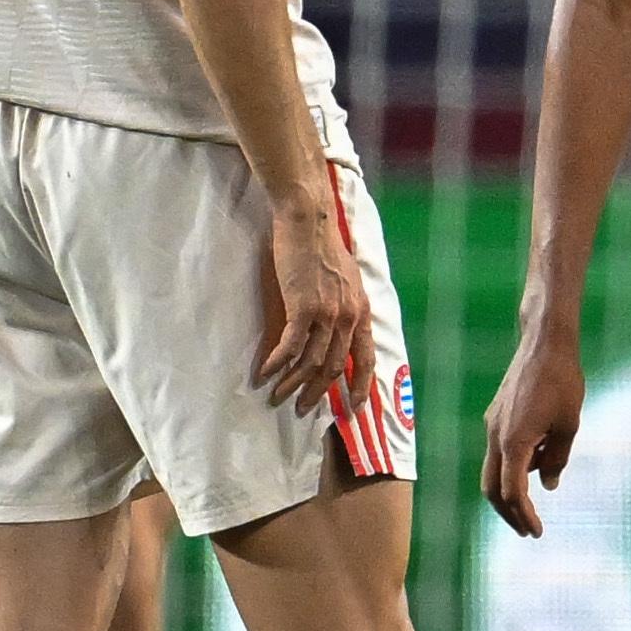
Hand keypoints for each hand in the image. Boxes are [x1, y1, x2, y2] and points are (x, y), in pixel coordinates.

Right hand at [257, 189, 371, 411]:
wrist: (309, 221)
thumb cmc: (321, 248)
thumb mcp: (342, 282)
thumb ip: (340, 308)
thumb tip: (331, 331)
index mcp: (361, 311)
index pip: (366, 358)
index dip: (361, 386)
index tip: (355, 408)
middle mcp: (349, 316)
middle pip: (334, 367)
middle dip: (317, 393)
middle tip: (301, 409)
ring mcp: (328, 313)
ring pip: (311, 362)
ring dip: (292, 383)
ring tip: (276, 397)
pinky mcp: (303, 308)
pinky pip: (290, 347)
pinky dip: (276, 364)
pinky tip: (264, 373)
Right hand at [480, 328, 584, 540]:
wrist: (544, 343)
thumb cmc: (563, 381)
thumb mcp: (569, 425)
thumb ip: (557, 458)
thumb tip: (549, 485)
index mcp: (513, 442)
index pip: (512, 492)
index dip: (523, 515)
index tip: (536, 532)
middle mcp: (495, 436)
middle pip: (491, 488)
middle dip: (508, 513)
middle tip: (528, 529)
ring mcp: (492, 426)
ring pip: (492, 470)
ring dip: (510, 490)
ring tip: (535, 499)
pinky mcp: (496, 416)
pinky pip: (499, 451)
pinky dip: (513, 467)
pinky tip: (537, 462)